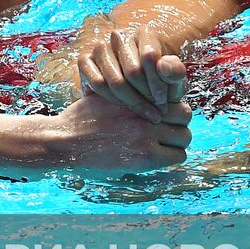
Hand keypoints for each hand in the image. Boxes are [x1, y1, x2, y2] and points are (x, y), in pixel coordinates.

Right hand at [48, 92, 192, 167]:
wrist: (64, 140)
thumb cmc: (82, 119)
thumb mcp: (105, 95)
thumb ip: (129, 94)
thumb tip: (155, 100)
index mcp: (138, 91)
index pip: (174, 96)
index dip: (171, 106)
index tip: (162, 115)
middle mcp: (146, 109)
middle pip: (185, 114)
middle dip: (178, 123)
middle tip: (165, 131)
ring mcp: (147, 132)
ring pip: (184, 137)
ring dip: (176, 142)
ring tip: (161, 145)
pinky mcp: (145, 155)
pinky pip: (177, 156)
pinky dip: (170, 157)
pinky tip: (154, 157)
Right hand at [77, 27, 186, 120]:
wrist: (131, 94)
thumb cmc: (156, 86)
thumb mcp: (171, 82)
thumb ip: (175, 72)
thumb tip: (164, 65)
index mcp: (144, 33)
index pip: (150, 57)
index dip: (157, 83)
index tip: (163, 101)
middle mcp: (120, 36)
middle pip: (133, 71)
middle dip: (145, 96)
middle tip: (154, 113)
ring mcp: (100, 47)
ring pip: (115, 80)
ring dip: (130, 101)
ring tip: (141, 114)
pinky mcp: (85, 60)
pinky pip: (97, 84)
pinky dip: (111, 99)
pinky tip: (122, 107)